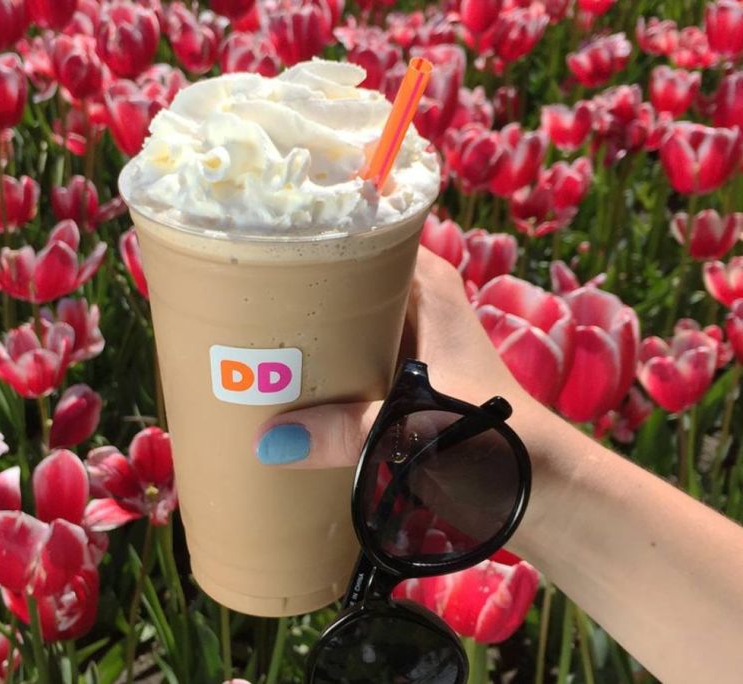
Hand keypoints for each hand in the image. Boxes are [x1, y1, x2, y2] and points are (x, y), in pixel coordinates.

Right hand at [253, 246, 540, 470]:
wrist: (536, 486)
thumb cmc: (493, 437)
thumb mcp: (415, 425)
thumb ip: (344, 430)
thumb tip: (266, 441)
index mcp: (423, 283)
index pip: (360, 231)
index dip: (309, 232)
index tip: (253, 240)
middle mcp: (409, 301)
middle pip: (337, 277)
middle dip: (289, 289)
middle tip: (229, 297)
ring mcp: (400, 341)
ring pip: (336, 320)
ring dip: (299, 333)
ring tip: (235, 334)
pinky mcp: (394, 380)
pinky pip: (342, 359)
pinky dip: (315, 368)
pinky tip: (273, 378)